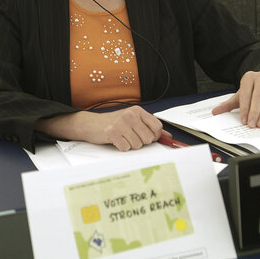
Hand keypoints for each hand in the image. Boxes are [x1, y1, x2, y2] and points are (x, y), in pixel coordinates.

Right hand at [36, 105, 168, 150]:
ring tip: (123, 138)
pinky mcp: (112, 132)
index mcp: (138, 111)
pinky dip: (121, 148)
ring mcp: (121, 123)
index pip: (157, 127)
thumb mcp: (133, 121)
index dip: (154, 136)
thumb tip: (168, 135)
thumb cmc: (114, 124)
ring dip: (130, 145)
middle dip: (141, 142)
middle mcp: (130, 115)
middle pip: (148, 138)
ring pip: (138, 145)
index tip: (146, 137)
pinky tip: (116, 141)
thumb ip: (150, 127)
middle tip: (131, 137)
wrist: (92, 124)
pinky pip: (126, 148)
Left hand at [212, 71, 259, 127]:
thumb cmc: (250, 91)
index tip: (243, 121)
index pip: (245, 94)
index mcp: (248, 77)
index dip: (244, 109)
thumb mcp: (239, 96)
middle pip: (258, 97)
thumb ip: (227, 104)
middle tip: (252, 125)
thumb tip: (214, 112)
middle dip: (254, 113)